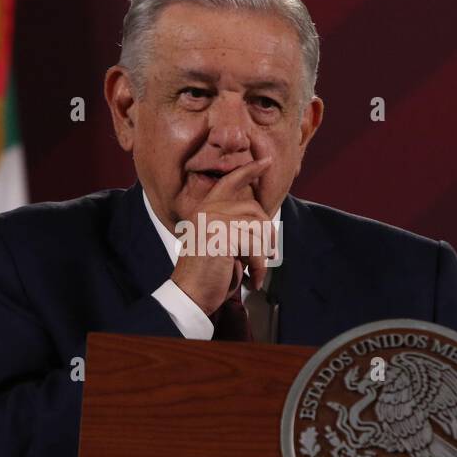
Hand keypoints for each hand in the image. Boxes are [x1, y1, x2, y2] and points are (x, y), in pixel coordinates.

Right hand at [170, 158, 276, 315]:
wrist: (190, 294)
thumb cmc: (206, 274)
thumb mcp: (221, 244)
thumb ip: (236, 228)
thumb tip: (264, 225)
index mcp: (205, 209)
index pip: (229, 182)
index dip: (249, 170)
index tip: (266, 162)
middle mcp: (208, 210)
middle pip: (254, 209)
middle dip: (266, 233)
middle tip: (265, 255)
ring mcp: (214, 221)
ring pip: (258, 229)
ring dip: (261, 255)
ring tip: (253, 271)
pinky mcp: (223, 236)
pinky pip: (255, 247)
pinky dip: (258, 267)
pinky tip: (252, 279)